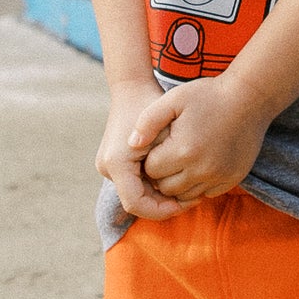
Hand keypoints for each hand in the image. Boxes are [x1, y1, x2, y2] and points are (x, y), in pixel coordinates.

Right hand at [96, 78, 185, 219]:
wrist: (133, 88)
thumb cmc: (154, 107)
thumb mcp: (167, 133)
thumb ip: (171, 163)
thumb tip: (181, 196)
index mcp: (117, 163)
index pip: (136, 204)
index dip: (162, 210)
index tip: (186, 203)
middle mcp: (107, 167)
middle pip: (135, 201)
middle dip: (163, 205)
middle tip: (191, 200)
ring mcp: (108, 166)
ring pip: (135, 194)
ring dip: (159, 196)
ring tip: (186, 192)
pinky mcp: (114, 163)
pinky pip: (134, 183)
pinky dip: (154, 186)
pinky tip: (176, 180)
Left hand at [135, 77, 269, 204]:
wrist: (251, 98)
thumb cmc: (209, 95)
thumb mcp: (173, 99)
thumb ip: (147, 121)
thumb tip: (132, 144)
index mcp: (183, 150)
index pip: (151, 170)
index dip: (150, 158)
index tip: (158, 144)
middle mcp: (201, 169)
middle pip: (166, 187)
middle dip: (162, 174)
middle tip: (168, 154)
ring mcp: (219, 176)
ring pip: (185, 195)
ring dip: (179, 182)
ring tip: (182, 160)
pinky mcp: (232, 179)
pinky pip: (206, 193)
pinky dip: (199, 184)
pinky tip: (200, 164)